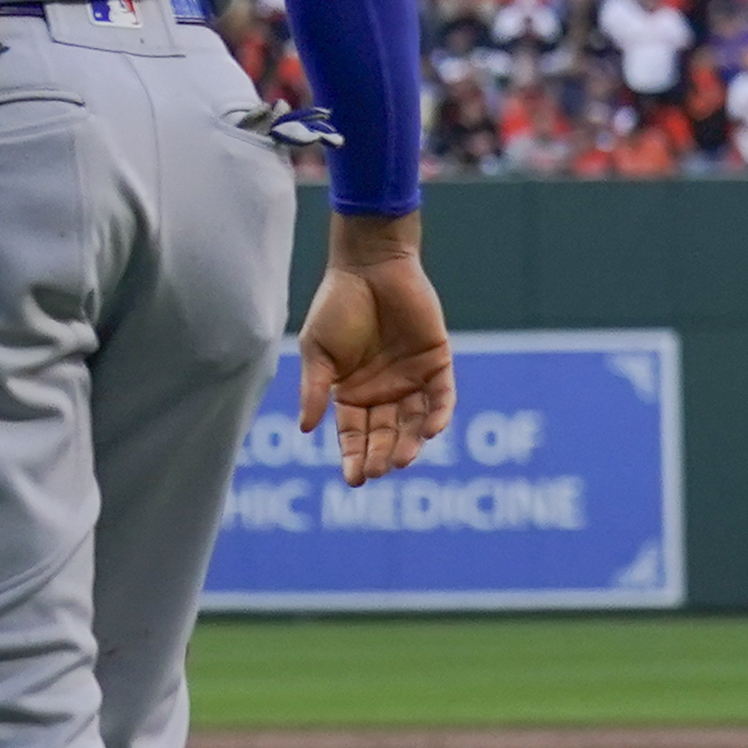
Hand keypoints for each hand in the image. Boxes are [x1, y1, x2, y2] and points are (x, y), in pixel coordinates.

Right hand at [300, 212, 455, 487]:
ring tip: (402, 460)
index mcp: (352, 392)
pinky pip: (442, 396)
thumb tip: (306, 429)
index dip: (353, 456)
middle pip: (385, 433)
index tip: (354, 480)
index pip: (353, 433)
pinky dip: (438, 414)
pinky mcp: (437, 363)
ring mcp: (412, 379)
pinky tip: (431, 431)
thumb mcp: (317, 351)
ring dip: (410, 441)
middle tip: (377, 472)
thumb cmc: (337, 305)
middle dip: (381, 454)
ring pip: (414, 421)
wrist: (369, 267)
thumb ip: (316, 389)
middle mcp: (383, 391)